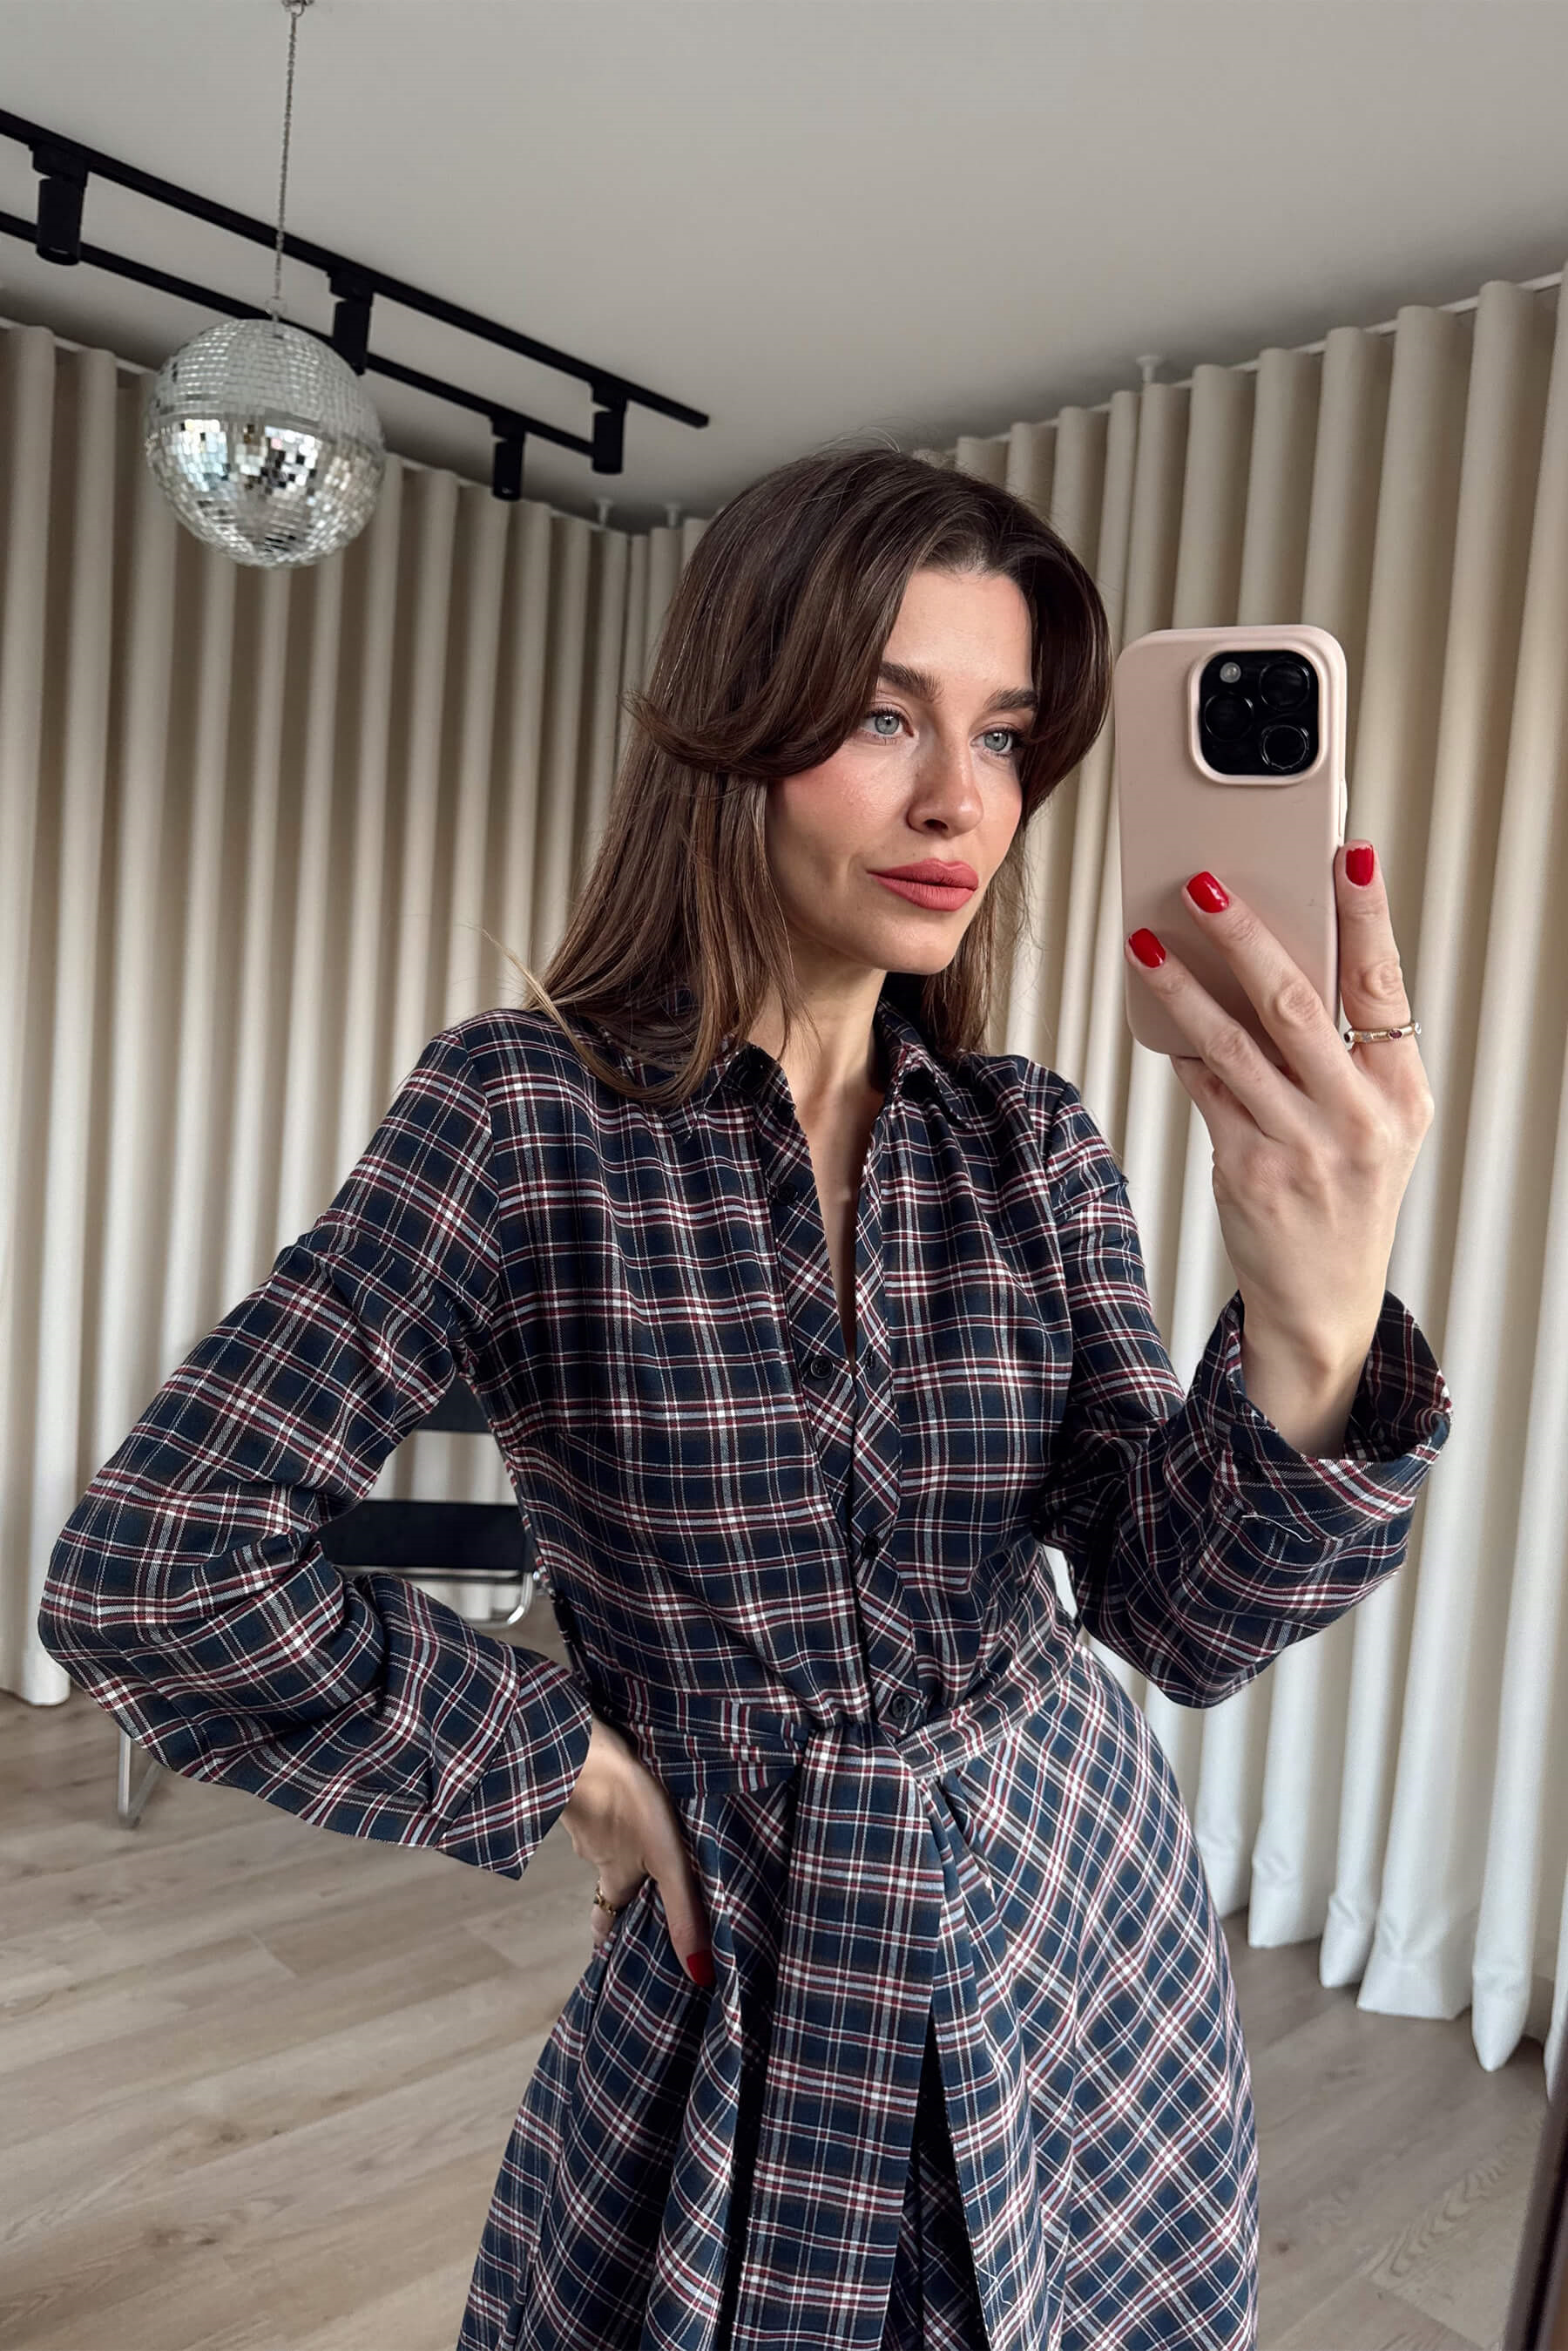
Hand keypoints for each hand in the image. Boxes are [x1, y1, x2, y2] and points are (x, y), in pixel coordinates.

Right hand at [559, 1714, 714, 1982]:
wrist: (582, 1747)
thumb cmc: (627, 1804)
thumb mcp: (665, 1863)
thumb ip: (682, 1911)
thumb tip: (700, 1974)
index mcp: (614, 1875)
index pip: (606, 1916)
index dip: (608, 1932)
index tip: (607, 1945)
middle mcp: (594, 1851)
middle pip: (609, 1874)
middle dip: (623, 1878)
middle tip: (641, 1878)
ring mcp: (586, 1816)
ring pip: (605, 1834)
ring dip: (621, 1833)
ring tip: (647, 1822)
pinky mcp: (584, 1781)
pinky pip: (599, 1798)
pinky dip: (613, 1798)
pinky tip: (631, 1781)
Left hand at [1125, 841, 1434, 1373]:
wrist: (1323, 1297)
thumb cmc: (1344, 1189)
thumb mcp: (1372, 1121)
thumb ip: (1340, 1052)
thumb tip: (1275, 959)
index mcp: (1400, 1091)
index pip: (1384, 985)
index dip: (1366, 915)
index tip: (1349, 853)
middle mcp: (1358, 1117)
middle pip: (1296, 1005)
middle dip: (1246, 936)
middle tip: (1206, 883)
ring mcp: (1302, 1146)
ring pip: (1232, 1045)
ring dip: (1184, 988)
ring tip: (1147, 944)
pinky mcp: (1249, 1170)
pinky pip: (1205, 1091)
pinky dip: (1180, 1050)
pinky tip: (1157, 1015)